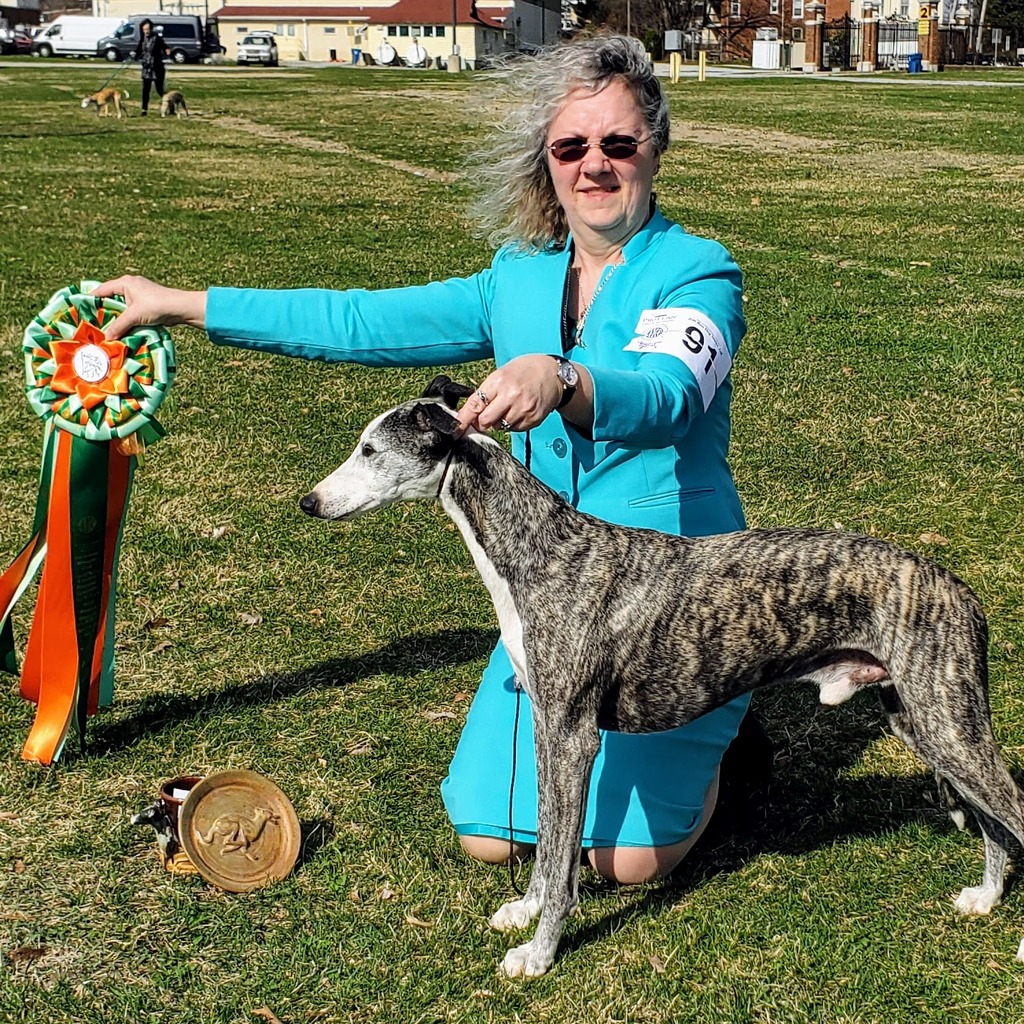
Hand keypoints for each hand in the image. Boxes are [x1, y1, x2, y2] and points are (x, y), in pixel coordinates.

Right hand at [89, 276, 206, 339]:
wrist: (181, 308)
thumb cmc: (157, 306)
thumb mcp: (134, 316)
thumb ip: (118, 326)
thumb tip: (106, 338)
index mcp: (125, 283)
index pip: (102, 290)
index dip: (91, 300)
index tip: (80, 309)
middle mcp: (131, 287)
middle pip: (111, 300)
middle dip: (103, 312)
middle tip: (92, 323)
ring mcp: (139, 296)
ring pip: (122, 308)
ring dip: (116, 318)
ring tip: (104, 329)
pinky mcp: (147, 305)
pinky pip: (131, 313)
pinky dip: (126, 320)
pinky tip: (121, 330)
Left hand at [455, 354, 566, 434]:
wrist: (553, 374)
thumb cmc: (524, 371)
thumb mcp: (501, 374)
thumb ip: (486, 393)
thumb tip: (469, 414)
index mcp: (499, 381)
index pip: (475, 405)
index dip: (463, 420)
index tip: (455, 430)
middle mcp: (511, 396)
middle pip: (485, 422)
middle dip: (482, 421)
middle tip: (488, 413)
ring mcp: (523, 410)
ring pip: (500, 427)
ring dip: (500, 421)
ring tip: (510, 406)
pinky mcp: (532, 420)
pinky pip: (514, 429)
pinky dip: (513, 423)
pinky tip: (520, 410)